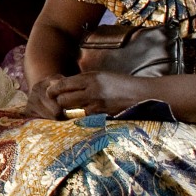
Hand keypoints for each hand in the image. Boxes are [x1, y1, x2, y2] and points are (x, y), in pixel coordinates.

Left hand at [24, 69, 150, 119]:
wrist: (146, 94)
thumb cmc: (123, 85)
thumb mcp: (103, 77)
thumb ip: (85, 81)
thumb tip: (66, 86)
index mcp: (91, 77)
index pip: (63, 84)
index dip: (53, 90)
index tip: (49, 94)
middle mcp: (92, 89)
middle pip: (63, 98)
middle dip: (59, 103)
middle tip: (58, 106)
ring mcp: (98, 103)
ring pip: (72, 110)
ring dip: (69, 112)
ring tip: (69, 113)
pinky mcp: (104, 115)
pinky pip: (85, 118)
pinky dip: (81, 119)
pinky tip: (83, 119)